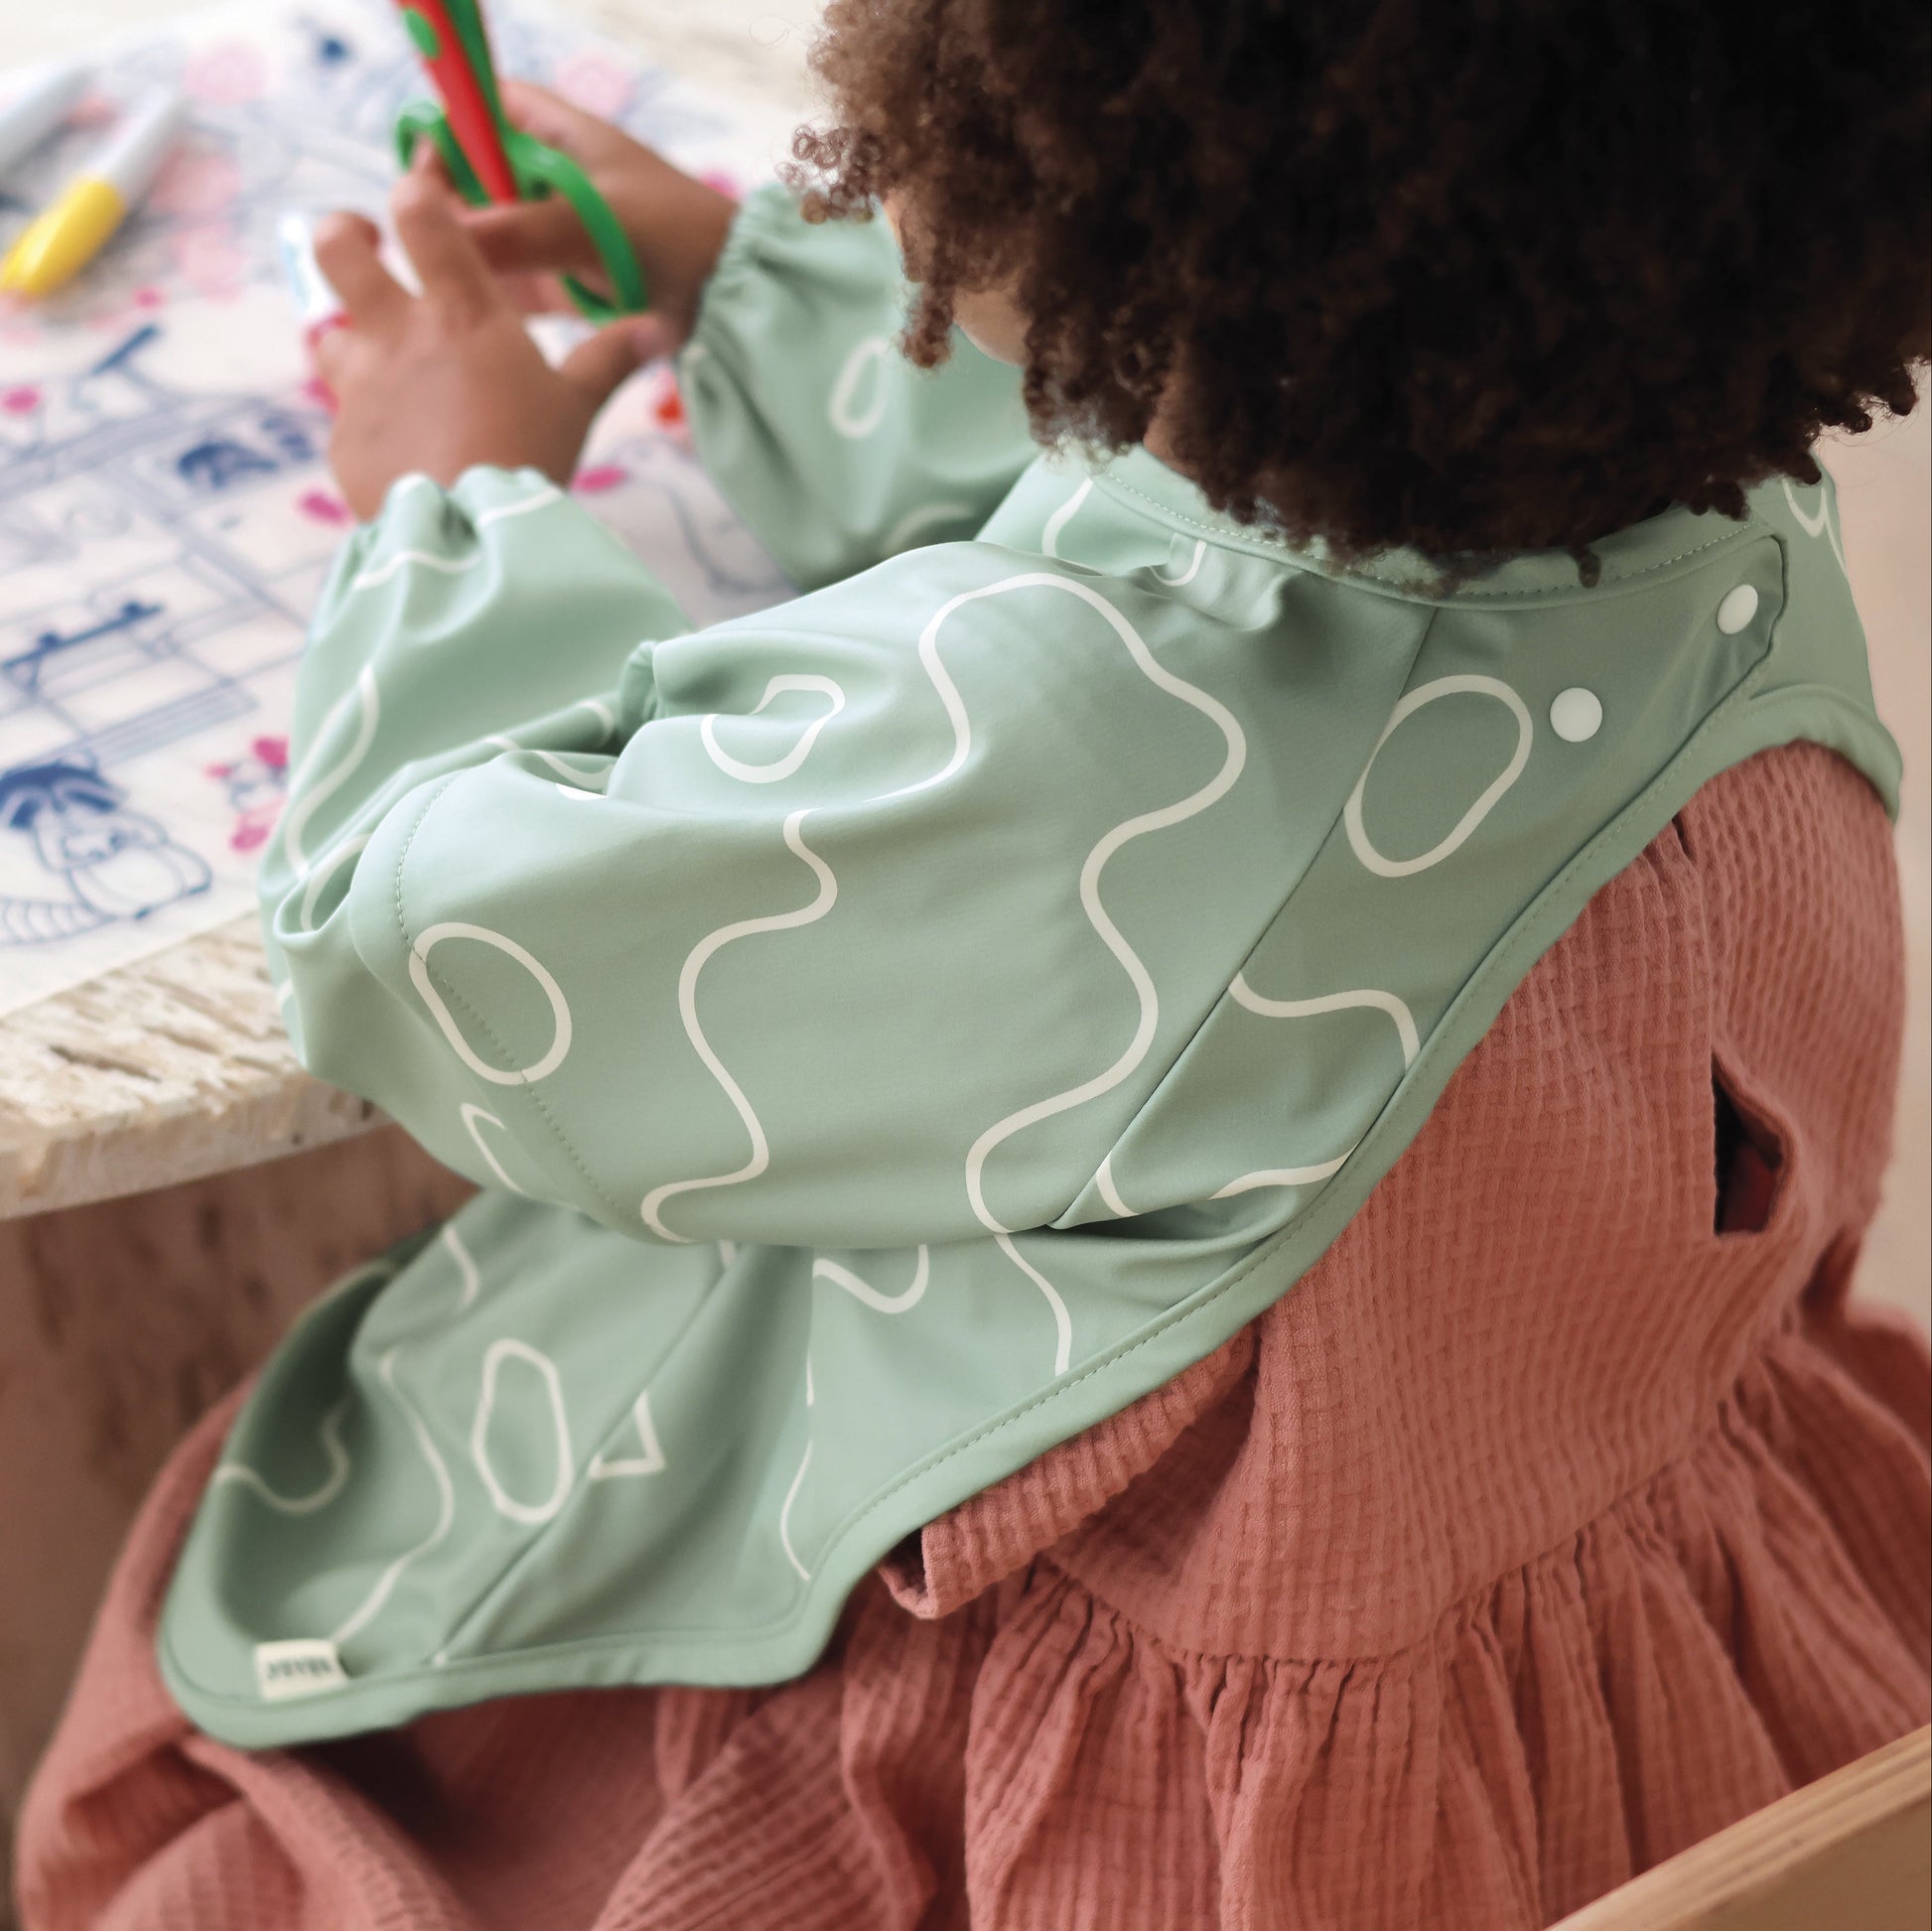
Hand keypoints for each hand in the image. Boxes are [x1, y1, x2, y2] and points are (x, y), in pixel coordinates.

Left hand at [313, 165, 653, 520]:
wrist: (467, 535)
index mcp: (461, 311)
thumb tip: (661, 328)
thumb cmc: (529, 458)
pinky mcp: (344, 436)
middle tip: (363, 245)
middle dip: (343, 234)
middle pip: (336, 247)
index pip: (419, 213)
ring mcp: (363, 382)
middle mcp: (399, 332)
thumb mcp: (577, 407)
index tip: (423, 212)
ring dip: (353, 337)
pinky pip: (349, 415)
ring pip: (329, 332)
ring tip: (388, 364)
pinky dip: (373, 423)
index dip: (415, 196)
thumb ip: (609, 359)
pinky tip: (406, 451)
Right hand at [458, 82, 737, 354]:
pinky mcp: (563, 282)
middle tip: (435, 244)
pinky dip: (494, 299)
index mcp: (560, 135)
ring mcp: (555, 232)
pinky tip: (478, 319)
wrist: (735, 302)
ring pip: (487, 235)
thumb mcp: (593, 224)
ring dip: (468, 258)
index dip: (449, 130)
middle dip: (449, 206)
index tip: (427, 173)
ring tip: (451, 288)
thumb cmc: (675, 239)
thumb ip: (520, 229)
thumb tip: (444, 235)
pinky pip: (510, 284)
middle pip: (472, 177)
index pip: (482, 107)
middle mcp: (549, 178)